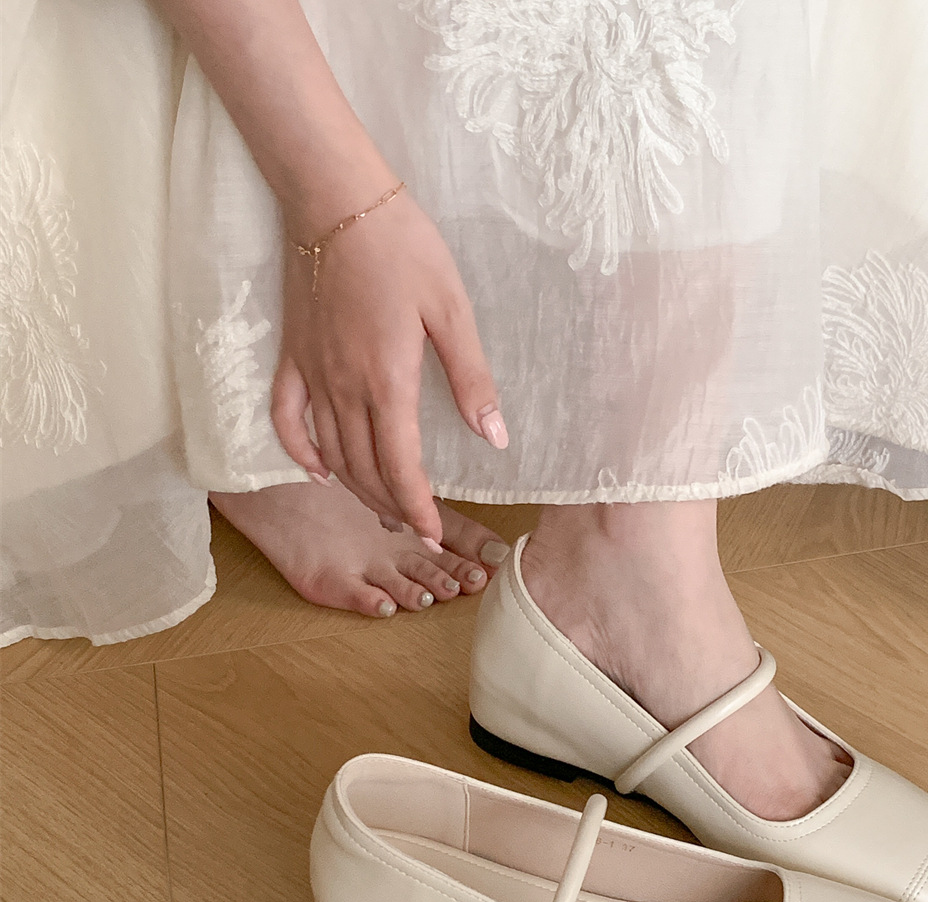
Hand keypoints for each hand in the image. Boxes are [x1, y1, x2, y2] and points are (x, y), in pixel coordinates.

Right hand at [270, 188, 506, 544]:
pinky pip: (286, 418)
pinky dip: (300, 451)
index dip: (418, 508)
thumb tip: (494, 438)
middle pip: (364, 470)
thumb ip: (471, 379)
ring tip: (384, 507)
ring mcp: (313, 373)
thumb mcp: (452, 310)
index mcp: (387, 381)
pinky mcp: (292, 355)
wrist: (335, 197)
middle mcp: (344, 387)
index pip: (400, 468)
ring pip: (330, 453)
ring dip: (356, 487)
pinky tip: (318, 470)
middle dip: (392, 506)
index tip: (434, 532)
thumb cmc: (402, 246)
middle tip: (418, 526)